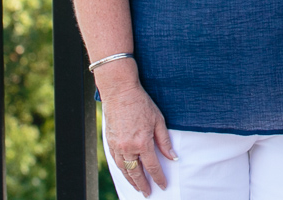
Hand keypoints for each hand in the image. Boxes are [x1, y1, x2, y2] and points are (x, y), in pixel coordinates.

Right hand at [101, 72, 176, 195]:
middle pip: (136, 172)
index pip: (153, 166)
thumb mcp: (158, 120)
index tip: (163, 185)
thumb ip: (165, 141)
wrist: (120, 93)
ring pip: (124, 169)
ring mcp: (117, 146)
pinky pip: (116, 161)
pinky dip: (121, 169)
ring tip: (137, 187)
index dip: (159, 178)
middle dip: (143, 185)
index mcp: (142, 142)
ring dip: (131, 180)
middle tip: (148, 193)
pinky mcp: (109, 142)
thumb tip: (173, 157)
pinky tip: (126, 172)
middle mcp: (128, 147)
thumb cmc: (141, 104)